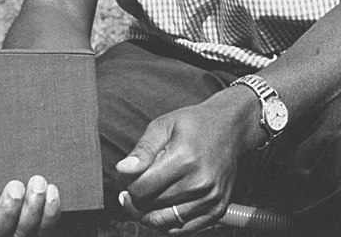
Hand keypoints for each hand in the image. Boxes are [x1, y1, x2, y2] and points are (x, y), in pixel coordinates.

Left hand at [116, 96, 251, 234]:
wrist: (229, 128)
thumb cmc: (193, 124)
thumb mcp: (164, 125)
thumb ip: (142, 150)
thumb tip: (121, 170)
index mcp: (184, 158)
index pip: (143, 188)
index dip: (127, 185)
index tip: (126, 176)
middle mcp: (200, 182)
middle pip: (153, 206)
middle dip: (136, 199)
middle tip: (132, 186)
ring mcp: (211, 199)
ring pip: (166, 222)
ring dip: (149, 214)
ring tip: (144, 198)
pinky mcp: (218, 210)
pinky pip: (184, 229)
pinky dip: (168, 224)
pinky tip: (160, 208)